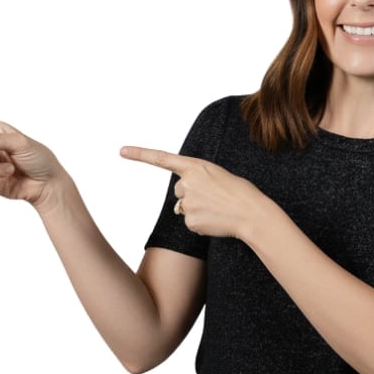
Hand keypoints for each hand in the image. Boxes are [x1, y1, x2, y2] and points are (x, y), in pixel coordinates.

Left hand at [120, 146, 264, 238]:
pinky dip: (200, 223)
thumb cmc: (239, 193)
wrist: (252, 213)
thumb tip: (178, 208)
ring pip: (183, 208)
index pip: (162, 158)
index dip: (140, 154)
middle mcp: (187, 183)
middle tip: (214, 197)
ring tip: (217, 209)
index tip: (122, 151)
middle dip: (193, 194)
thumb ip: (195, 182)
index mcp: (195, 166)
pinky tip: (215, 220)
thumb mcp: (217, 176)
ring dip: (197, 209)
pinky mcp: (190, 222)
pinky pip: (189, 222)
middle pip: (179, 190)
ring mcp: (187, 203)